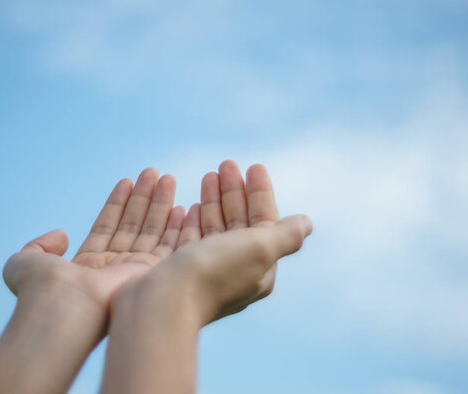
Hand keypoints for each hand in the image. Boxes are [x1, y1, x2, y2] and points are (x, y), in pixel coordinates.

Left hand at [3, 168, 195, 332]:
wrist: (64, 309)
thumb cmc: (42, 290)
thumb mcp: (24, 263)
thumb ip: (39, 245)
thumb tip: (62, 234)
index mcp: (87, 265)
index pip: (107, 226)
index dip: (117, 203)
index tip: (127, 181)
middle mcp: (113, 267)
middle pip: (133, 225)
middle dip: (144, 198)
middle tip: (154, 173)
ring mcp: (134, 272)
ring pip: (151, 231)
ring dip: (161, 204)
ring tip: (167, 178)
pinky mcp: (152, 275)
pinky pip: (170, 246)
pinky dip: (177, 227)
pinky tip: (183, 207)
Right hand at [101, 161, 311, 393]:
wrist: (161, 304)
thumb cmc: (213, 273)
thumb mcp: (260, 249)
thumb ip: (286, 235)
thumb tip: (307, 222)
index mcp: (258, 268)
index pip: (264, 222)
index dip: (260, 193)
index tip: (253, 166)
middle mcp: (232, 271)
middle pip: (238, 222)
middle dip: (234, 192)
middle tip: (226, 164)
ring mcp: (203, 272)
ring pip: (213, 229)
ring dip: (213, 201)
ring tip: (209, 175)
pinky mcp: (177, 270)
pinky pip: (188, 240)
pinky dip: (191, 220)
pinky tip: (187, 206)